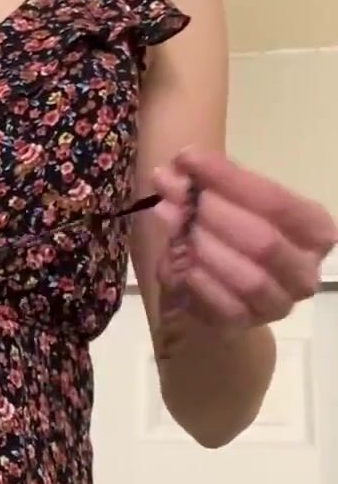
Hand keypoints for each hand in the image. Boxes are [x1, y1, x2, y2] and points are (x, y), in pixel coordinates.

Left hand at [151, 148, 337, 328]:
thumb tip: (178, 167)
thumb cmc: (230, 235)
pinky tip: (177, 259)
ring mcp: (278, 303)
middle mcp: (305, 271)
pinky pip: (225, 307)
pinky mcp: (246, 325)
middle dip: (213, 211)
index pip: (276, 201)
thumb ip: (211, 184)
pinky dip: (199, 281)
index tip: (187, 158)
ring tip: (169, 217)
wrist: (217, 291)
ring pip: (247, 277)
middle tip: (174, 189)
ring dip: (202, 245)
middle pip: (263, 240)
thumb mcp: (227, 203)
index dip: (229, 178)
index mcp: (315, 230)